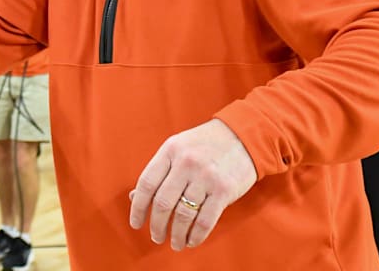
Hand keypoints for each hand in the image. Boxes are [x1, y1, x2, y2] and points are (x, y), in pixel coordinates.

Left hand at [128, 118, 257, 251]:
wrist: (243, 135)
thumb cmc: (204, 144)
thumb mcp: (177, 148)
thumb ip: (159, 171)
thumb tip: (135, 198)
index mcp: (169, 151)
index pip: (146, 184)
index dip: (137, 207)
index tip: (136, 223)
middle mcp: (186, 163)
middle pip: (163, 203)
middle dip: (157, 225)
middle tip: (156, 237)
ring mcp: (206, 177)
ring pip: (184, 215)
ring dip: (176, 234)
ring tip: (174, 243)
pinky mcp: (224, 190)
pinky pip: (205, 220)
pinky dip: (196, 235)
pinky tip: (191, 241)